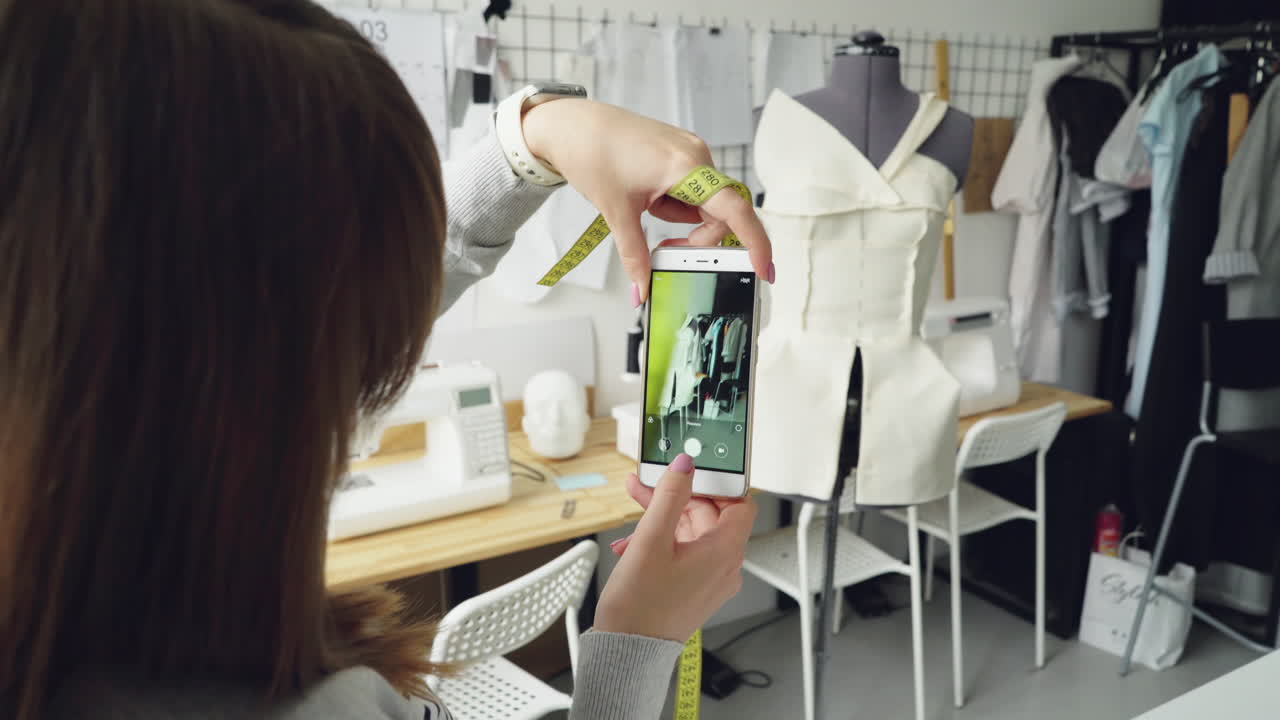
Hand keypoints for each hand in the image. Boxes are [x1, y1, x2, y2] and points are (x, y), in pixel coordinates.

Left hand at [520, 99, 772, 302]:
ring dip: (681, 220)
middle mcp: (697, 154)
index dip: (755, 243)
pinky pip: (692, 190)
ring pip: (704, 204)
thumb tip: (641, 290)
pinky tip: (648, 199)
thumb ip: (635, 255)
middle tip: (666, 252)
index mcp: (687, 165)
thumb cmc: (592, 153)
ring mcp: (691, 152)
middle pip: (720, 213)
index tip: (763, 270)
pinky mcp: (681, 153)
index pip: (735, 210)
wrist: (571, 124)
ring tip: (644, 210)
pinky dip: (676, 205)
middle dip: (697, 238)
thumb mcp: (616, 213)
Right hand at [592, 454, 756, 642]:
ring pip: (693, 534)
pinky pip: (686, 553)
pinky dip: (663, 542)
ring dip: (663, 520)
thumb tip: (685, 465)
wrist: (627, 651)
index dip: (717, 484)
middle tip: (645, 487)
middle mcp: (724, 567)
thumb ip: (670, 496)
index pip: (739, 503)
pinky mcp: (694, 589)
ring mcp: (710, 580)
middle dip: (676, 498)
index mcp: (724, 552)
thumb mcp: (652, 540)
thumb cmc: (640, 607)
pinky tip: (634, 543)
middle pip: (710, 516)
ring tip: (633, 516)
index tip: (692, 472)